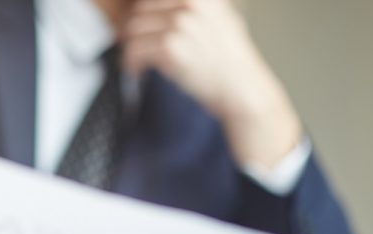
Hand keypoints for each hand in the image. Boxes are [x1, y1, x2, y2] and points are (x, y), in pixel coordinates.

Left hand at [121, 0, 301, 169]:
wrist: (241, 87)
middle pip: (139, 12)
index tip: (139, 30)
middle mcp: (190, 4)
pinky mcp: (170, 48)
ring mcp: (180, 24)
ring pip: (132, 31)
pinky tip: (138, 72)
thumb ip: (196, 8)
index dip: (142, 15)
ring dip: (130, 49)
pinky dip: (132, 63)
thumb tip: (160, 9)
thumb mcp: (221, 18)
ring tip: (137, 63)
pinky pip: (134, 51)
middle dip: (132, 32)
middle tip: (134, 49)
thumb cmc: (230, 58)